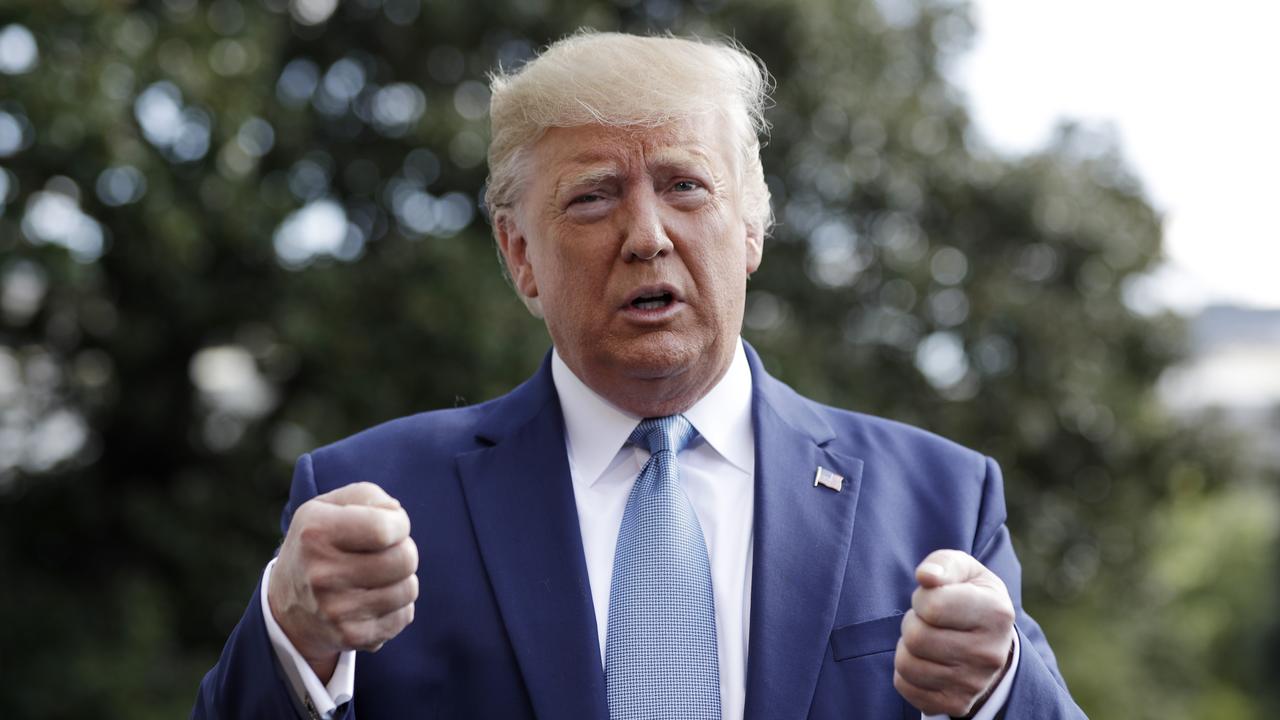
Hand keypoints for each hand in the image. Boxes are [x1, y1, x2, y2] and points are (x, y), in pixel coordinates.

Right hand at [268, 482, 418, 681]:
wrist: (285, 607)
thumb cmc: (319, 544)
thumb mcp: (329, 506)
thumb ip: (368, 495)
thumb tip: (396, 514)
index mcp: (316, 532)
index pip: (385, 528)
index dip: (400, 524)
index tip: (390, 526)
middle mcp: (321, 573)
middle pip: (405, 559)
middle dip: (404, 551)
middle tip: (385, 553)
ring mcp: (334, 610)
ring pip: (408, 589)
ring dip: (402, 580)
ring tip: (378, 577)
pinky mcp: (349, 636)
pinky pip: (403, 617)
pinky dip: (398, 607)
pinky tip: (374, 601)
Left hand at [893, 550, 1015, 717]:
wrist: (991, 641)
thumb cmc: (969, 595)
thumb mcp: (964, 569)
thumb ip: (943, 564)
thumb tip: (926, 576)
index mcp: (996, 613)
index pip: (932, 606)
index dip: (923, 597)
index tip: (935, 597)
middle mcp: (990, 654)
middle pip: (917, 637)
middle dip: (913, 622)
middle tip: (929, 620)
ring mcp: (974, 684)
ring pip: (907, 664)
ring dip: (907, 647)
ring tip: (928, 639)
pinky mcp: (956, 704)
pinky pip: (905, 686)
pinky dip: (906, 671)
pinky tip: (927, 661)